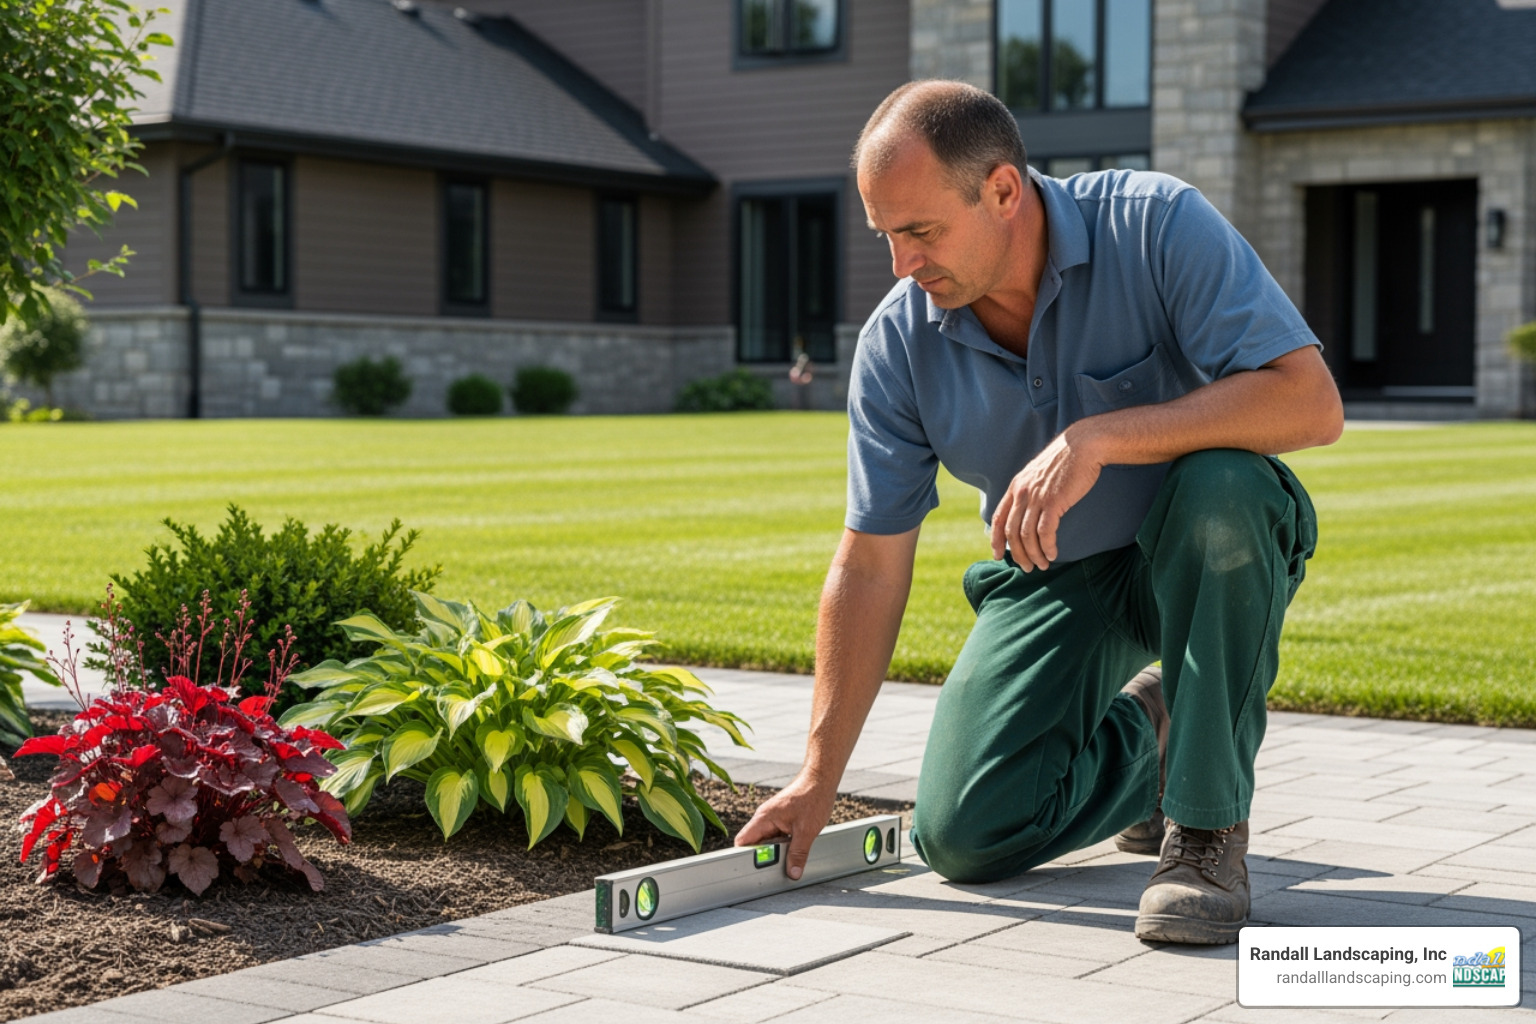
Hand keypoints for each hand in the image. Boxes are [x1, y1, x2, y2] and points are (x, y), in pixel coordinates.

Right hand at [735, 771, 837, 879]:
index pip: (742, 841)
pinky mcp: (782, 819)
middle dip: (764, 858)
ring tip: (788, 860)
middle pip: (755, 844)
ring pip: (768, 842)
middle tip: (776, 869)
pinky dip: (784, 845)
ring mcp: (773, 819)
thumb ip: (798, 853)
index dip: (744, 857)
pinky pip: (777, 837)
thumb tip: (793, 872)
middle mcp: (765, 818)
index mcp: (763, 818)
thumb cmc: (812, 797)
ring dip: (776, 852)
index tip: (754, 870)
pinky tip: (795, 850)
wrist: (821, 779)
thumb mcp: (806, 831)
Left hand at [990, 428, 1102, 568]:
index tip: (998, 555)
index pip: (998, 517)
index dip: (995, 539)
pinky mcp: (1054, 501)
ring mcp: (1036, 497)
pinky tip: (1052, 554)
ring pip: (1027, 535)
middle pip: (1011, 531)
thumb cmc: (1065, 461)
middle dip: (1017, 553)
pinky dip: (1047, 547)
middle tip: (1026, 567)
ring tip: (1042, 565)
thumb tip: (1029, 511)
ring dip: (1033, 554)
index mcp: (1016, 486)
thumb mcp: (1039, 475)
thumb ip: (1030, 491)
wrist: (1083, 445)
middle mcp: (1022, 493)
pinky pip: (1045, 532)